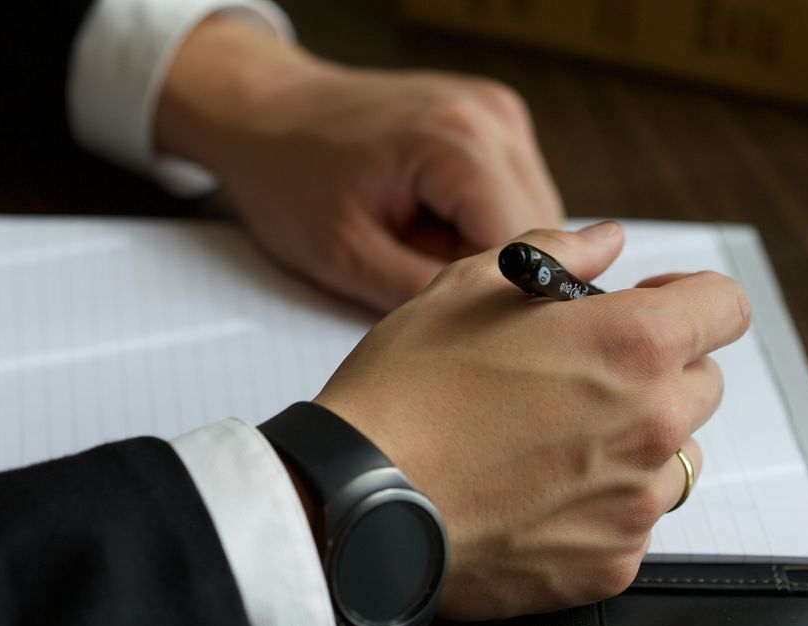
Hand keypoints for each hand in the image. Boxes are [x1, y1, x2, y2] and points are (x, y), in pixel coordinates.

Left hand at [157, 17, 561, 311]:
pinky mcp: (494, 119)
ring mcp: (499, 113)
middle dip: (493, 275)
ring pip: (535, 218)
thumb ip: (425, 296)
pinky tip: (427, 222)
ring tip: (416, 244)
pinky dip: (478, 220)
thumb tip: (492, 331)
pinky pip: (512, 193)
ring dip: (488, 249)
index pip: (527, 254)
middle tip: (419, 280)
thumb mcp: (346, 257)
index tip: (453, 325)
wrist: (265, 113)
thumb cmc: (289, 177)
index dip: (497, 303)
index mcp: (460, 144)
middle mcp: (494, 117)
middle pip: (543, 236)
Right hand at [314, 221, 751, 618]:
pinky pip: (629, 523)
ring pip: (670, 458)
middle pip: (702, 384)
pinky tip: (530, 492)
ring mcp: (635, 503)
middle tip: (577, 375)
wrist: (358, 501)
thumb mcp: (468, 286)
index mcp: (632, 343)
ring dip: (630, 441)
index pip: (726, 306)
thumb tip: (605, 241)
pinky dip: (596, 507)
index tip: (653, 305)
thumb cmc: (405, 390)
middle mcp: (653, 424)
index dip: (690, 297)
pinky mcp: (609, 564)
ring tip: (547, 440)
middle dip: (655, 370)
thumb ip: (556, 252)